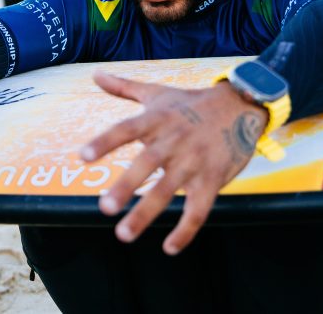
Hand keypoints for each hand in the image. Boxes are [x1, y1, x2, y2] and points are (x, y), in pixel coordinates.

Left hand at [80, 73, 267, 255]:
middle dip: (126, 186)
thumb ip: (123, 87)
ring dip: (146, 213)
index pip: (125, 129)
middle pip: (146, 163)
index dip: (104, 142)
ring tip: (124, 234)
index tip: (81, 156)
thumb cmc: (191, 102)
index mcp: (156, 119)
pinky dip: (185, 230)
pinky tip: (169, 247)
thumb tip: (95, 74)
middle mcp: (173, 140)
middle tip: (105, 208)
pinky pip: (199, 209)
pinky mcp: (213, 179)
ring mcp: (194, 161)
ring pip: (169, 190)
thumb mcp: (157, 93)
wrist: (241, 105)